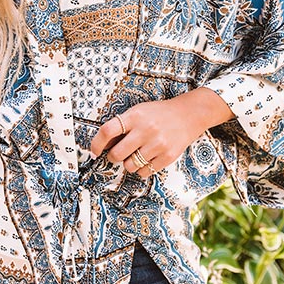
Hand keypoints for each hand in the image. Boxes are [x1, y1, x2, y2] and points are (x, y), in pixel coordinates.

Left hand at [90, 88, 233, 178]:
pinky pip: (144, 172)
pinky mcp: (168, 156)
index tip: (95, 151)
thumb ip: (122, 125)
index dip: (96, 144)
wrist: (189, 114)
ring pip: (130, 166)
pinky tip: (146, 158)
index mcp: (135, 116)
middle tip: (117, 154)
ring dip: (128, 163)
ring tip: (136, 154)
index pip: (107, 131)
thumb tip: (104, 145)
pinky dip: (141, 169)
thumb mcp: (139, 111)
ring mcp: (157, 144)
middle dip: (113, 157)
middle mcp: (146, 130)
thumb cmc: (159, 113)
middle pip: (117, 154)